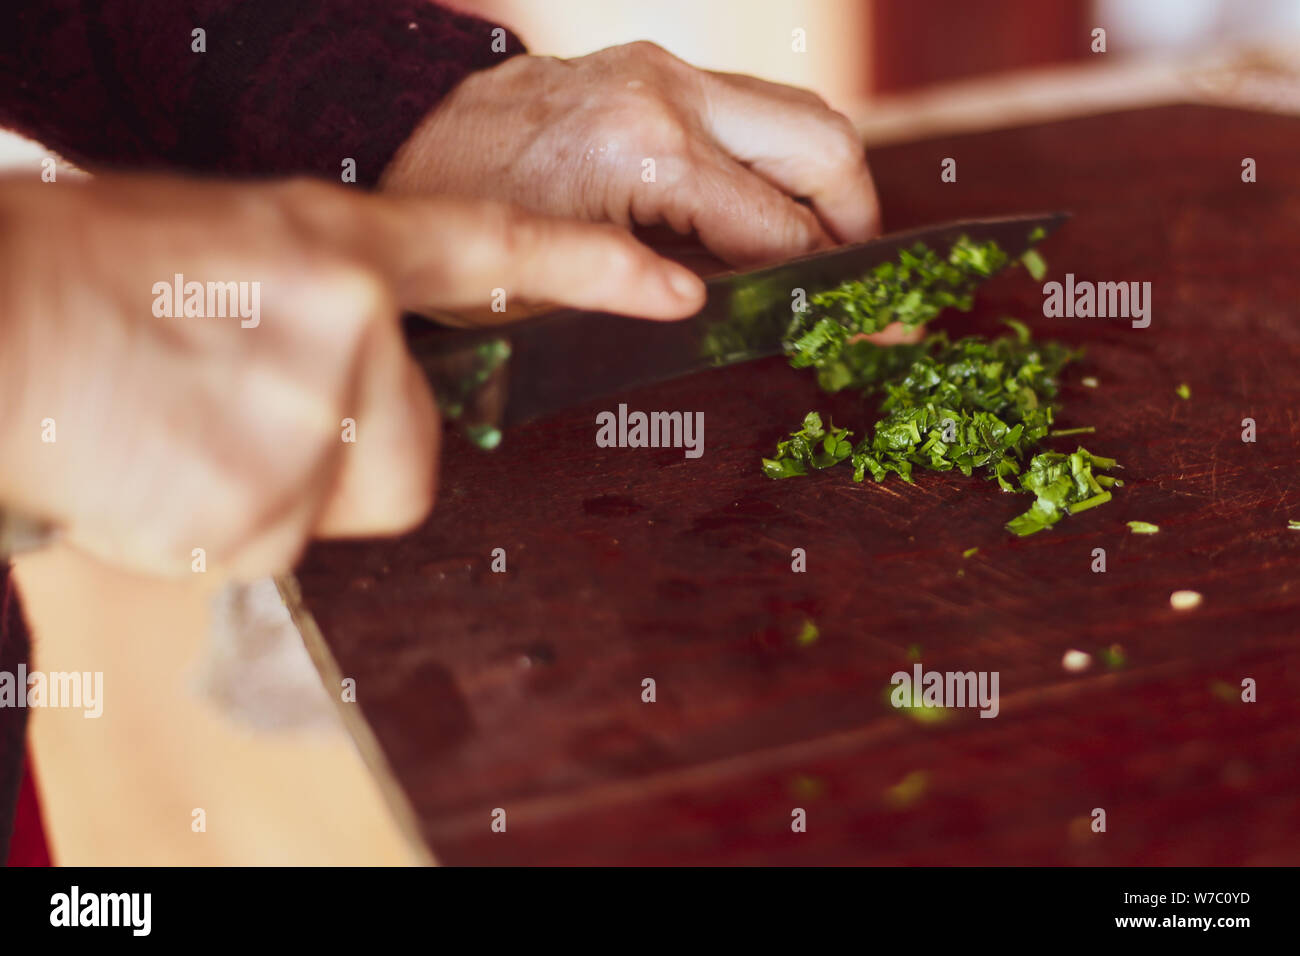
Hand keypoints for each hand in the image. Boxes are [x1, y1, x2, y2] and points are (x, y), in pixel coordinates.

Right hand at [0, 174, 704, 577]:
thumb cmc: (90, 277)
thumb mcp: (226, 250)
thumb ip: (321, 304)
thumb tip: (364, 366)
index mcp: (336, 247)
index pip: (497, 253)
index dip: (594, 269)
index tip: (674, 291)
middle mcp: (347, 328)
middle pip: (416, 453)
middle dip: (354, 456)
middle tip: (250, 416)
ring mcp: (309, 421)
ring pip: (345, 502)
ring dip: (279, 488)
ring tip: (188, 430)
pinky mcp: (261, 509)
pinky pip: (273, 545)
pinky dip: (220, 522)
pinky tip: (161, 466)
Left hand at [381, 41, 880, 267]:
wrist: (394, 145)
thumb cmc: (459, 229)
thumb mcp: (555, 290)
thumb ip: (658, 292)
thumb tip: (739, 313)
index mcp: (648, 156)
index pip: (784, 231)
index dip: (837, 287)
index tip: (874, 323)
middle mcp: (669, 95)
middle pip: (822, 141)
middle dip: (857, 216)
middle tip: (856, 279)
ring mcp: (661, 70)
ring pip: (794, 111)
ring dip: (822, 179)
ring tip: (819, 248)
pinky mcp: (649, 66)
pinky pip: (747, 106)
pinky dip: (773, 156)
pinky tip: (760, 209)